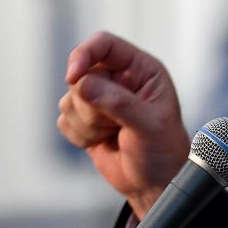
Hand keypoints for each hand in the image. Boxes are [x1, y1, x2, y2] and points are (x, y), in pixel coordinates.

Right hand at [57, 31, 190, 219]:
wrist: (154, 181)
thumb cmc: (163, 150)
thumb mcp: (149, 125)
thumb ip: (118, 102)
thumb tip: (81, 83)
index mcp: (141, 69)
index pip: (104, 45)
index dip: (84, 54)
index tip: (73, 76)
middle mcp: (119, 78)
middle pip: (80, 76)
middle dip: (91, 106)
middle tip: (116, 124)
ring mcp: (100, 98)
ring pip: (68, 100)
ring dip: (87, 124)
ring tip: (115, 134)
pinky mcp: (85, 119)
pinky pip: (64, 120)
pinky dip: (80, 136)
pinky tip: (103, 142)